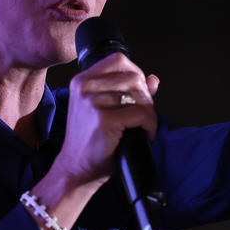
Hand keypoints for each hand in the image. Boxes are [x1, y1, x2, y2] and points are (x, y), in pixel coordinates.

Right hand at [52, 53, 159, 187]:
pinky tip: (146, 133)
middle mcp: (84, 87)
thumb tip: (153, 79)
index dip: (136, 74)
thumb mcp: (104, 110)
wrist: (76, 169)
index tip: (140, 93)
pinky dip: (150, 124)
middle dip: (146, 97)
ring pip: (139, 95)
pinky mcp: (103, 119)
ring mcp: (92, 102)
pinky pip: (140, 114)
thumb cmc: (90, 141)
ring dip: (150, 112)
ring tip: (145, 125)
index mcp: (82, 81)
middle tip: (145, 115)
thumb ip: (128, 91)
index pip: (119, 60)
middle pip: (133, 76)